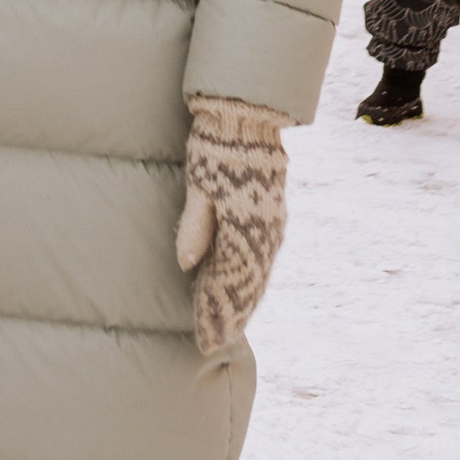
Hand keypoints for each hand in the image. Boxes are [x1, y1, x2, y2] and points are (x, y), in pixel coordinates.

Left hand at [175, 98, 287, 359]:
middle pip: (249, 285)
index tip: (204, 338)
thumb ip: (194, 226)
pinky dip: (254, 279)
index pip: (229, 282)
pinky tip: (246, 287)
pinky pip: (266, 257)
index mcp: (244, 226)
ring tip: (231, 323)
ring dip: (245, 300)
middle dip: (231, 315)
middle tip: (216, 342)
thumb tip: (186, 265)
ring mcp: (272, 223)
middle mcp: (265, 231)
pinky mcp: (273, 213)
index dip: (216, 312)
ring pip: (259, 274)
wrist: (245, 116)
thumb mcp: (198, 184)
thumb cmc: (214, 147)